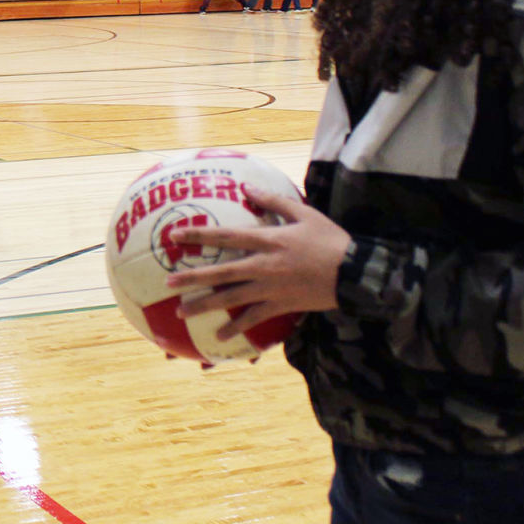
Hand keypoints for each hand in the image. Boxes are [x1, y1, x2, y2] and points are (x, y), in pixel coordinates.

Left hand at [167, 187, 349, 340]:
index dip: (200, 235)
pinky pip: (254, 319)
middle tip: (167, 282)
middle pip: (221, 272)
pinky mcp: (282, 305)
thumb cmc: (331, 240)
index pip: (226, 236)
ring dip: (205, 305)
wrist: (356, 273)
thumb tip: (247, 186)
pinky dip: (236, 329)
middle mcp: (264, 265)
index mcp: (268, 240)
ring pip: (231, 299)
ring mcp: (271, 288)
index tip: (175, 235)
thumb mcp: (304, 213)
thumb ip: (273, 201)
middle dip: (192, 277)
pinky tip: (219, 337)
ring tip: (181, 312)